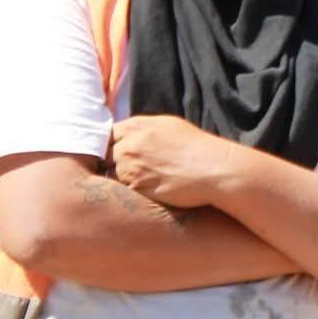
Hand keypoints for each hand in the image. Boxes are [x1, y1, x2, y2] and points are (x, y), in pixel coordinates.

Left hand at [108, 116, 245, 208]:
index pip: (106, 135)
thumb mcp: (167, 125)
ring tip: (145, 181)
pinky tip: (150, 190)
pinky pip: (125, 192)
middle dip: (112, 163)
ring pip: (113, 176)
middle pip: (104, 156)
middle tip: (129, 170)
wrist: (213, 169)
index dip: (109, 146)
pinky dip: (133, 193)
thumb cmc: (195, 147)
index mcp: (135, 126)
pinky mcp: (137, 189)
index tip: (114, 153)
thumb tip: (128, 135)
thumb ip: (142, 129)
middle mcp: (128, 146)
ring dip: (123, 180)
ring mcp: (130, 168)